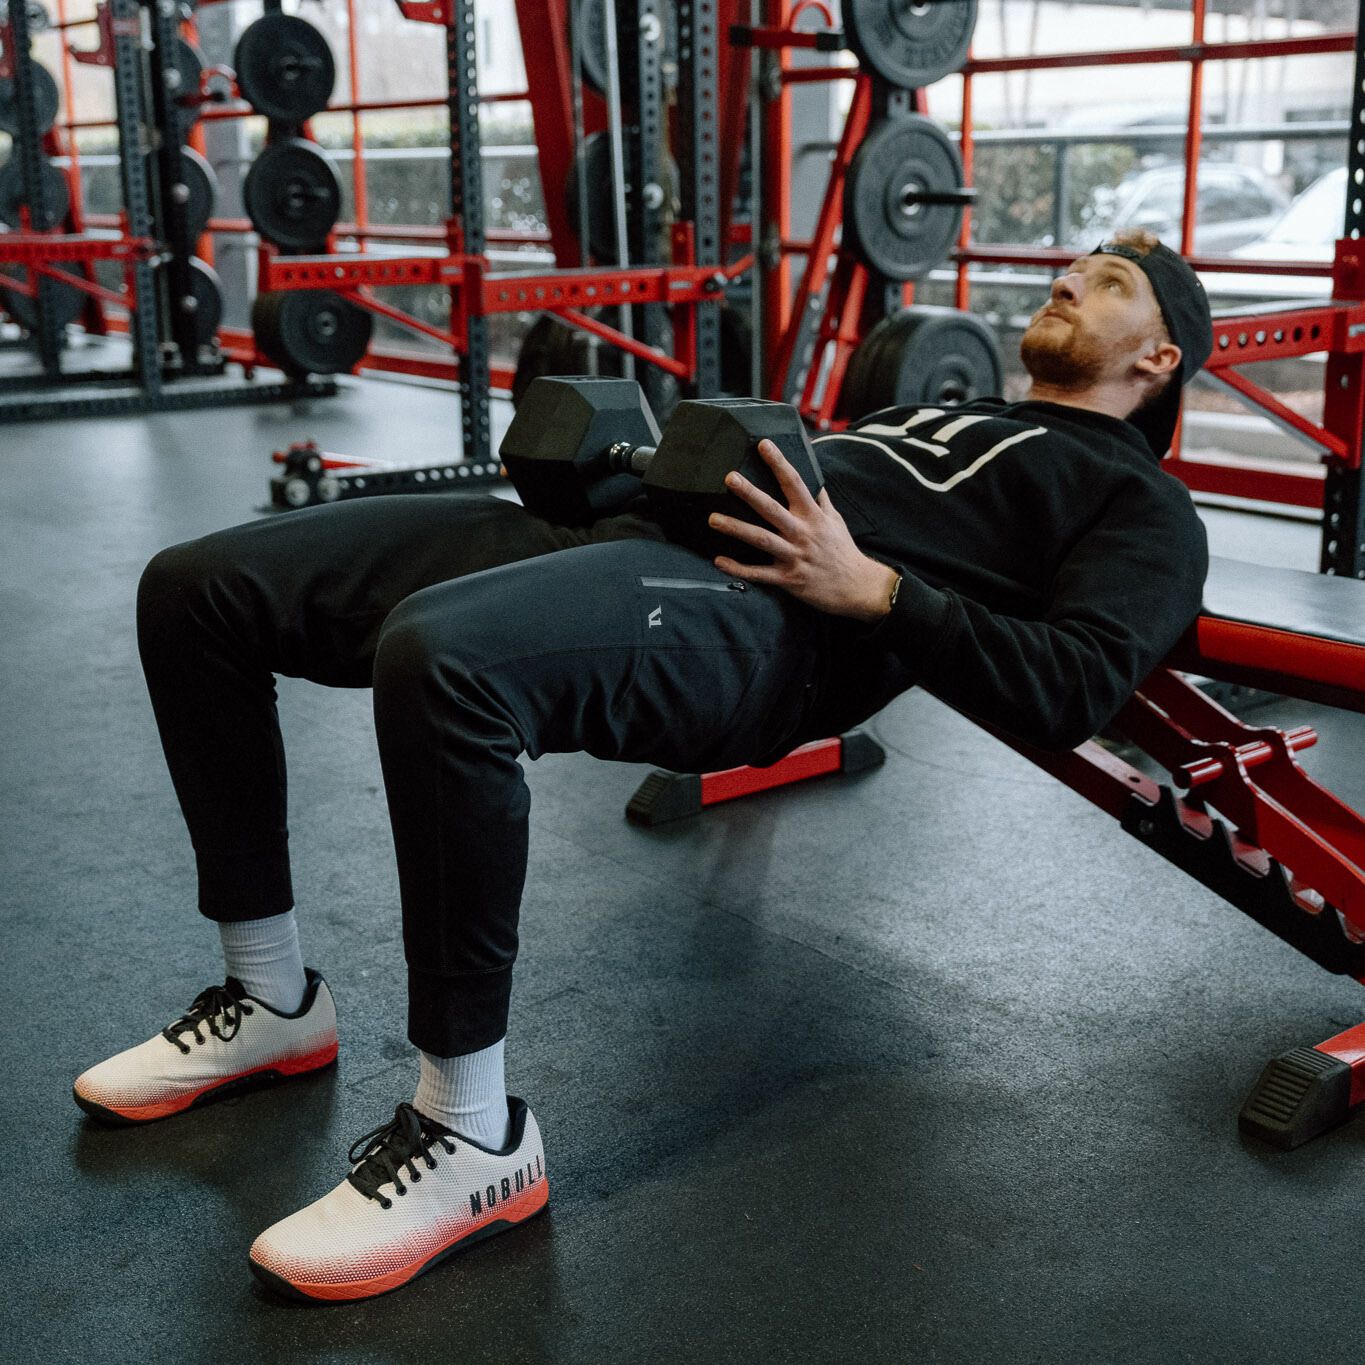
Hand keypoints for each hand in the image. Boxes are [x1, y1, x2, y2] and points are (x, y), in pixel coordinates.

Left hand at [709, 439, 899, 621]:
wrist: (858, 588)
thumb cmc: (843, 551)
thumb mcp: (835, 520)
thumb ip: (820, 499)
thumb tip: (812, 475)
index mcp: (813, 516)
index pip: (794, 483)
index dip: (778, 463)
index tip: (763, 445)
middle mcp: (802, 534)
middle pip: (772, 509)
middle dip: (750, 493)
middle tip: (729, 478)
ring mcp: (794, 557)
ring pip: (761, 540)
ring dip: (736, 529)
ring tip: (713, 519)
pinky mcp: (788, 579)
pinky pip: (759, 574)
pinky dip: (738, 569)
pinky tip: (719, 560)